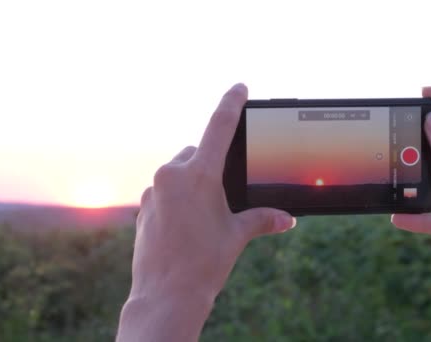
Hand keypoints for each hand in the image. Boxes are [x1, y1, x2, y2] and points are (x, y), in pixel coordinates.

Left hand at [116, 84, 295, 341]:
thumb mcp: (237, 236)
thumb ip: (262, 220)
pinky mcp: (143, 207)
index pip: (219, 127)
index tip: (239, 88)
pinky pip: (164, 192)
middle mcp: (171, 176)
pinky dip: (176, 199)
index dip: (231, 104)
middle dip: (210, 166)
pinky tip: (185, 226)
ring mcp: (153, 191)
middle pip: (196, 154)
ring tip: (203, 218)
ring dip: (192, 184)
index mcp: (198, 175)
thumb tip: (287, 220)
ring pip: (178, 173)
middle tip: (222, 196)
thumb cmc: (204, 264)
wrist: (166, 296)